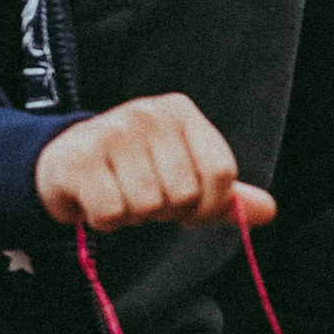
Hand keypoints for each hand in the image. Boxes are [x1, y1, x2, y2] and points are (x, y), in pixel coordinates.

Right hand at [34, 95, 273, 235]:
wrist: (64, 162)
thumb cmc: (134, 170)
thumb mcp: (184, 175)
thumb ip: (225, 195)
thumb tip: (269, 211)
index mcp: (182, 112)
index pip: (221, 173)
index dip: (209, 206)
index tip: (190, 211)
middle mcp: (148, 113)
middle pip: (184, 194)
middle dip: (165, 211)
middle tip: (145, 197)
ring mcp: (112, 132)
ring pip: (147, 206)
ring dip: (134, 216)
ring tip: (121, 195)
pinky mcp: (79, 159)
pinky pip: (112, 213)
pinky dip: (106, 221)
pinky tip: (97, 201)